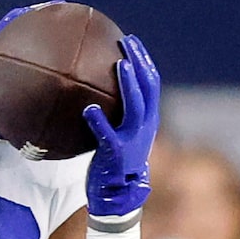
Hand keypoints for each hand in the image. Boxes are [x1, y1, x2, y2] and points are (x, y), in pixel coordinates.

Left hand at [82, 34, 161, 221]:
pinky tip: (88, 109)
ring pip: (135, 106)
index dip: (144, 61)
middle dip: (140, 62)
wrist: (119, 196)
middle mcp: (145, 126)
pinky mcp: (116, 153)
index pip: (151, 84)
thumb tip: (91, 93)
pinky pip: (107, 134)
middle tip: (127, 42)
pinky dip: (99, 121)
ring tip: (120, 65)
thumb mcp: (120, 135)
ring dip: (129, 85)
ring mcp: (132, 139)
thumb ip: (114, 115)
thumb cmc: (115, 163)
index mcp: (147, 120)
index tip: (133, 42)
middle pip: (148, 87)